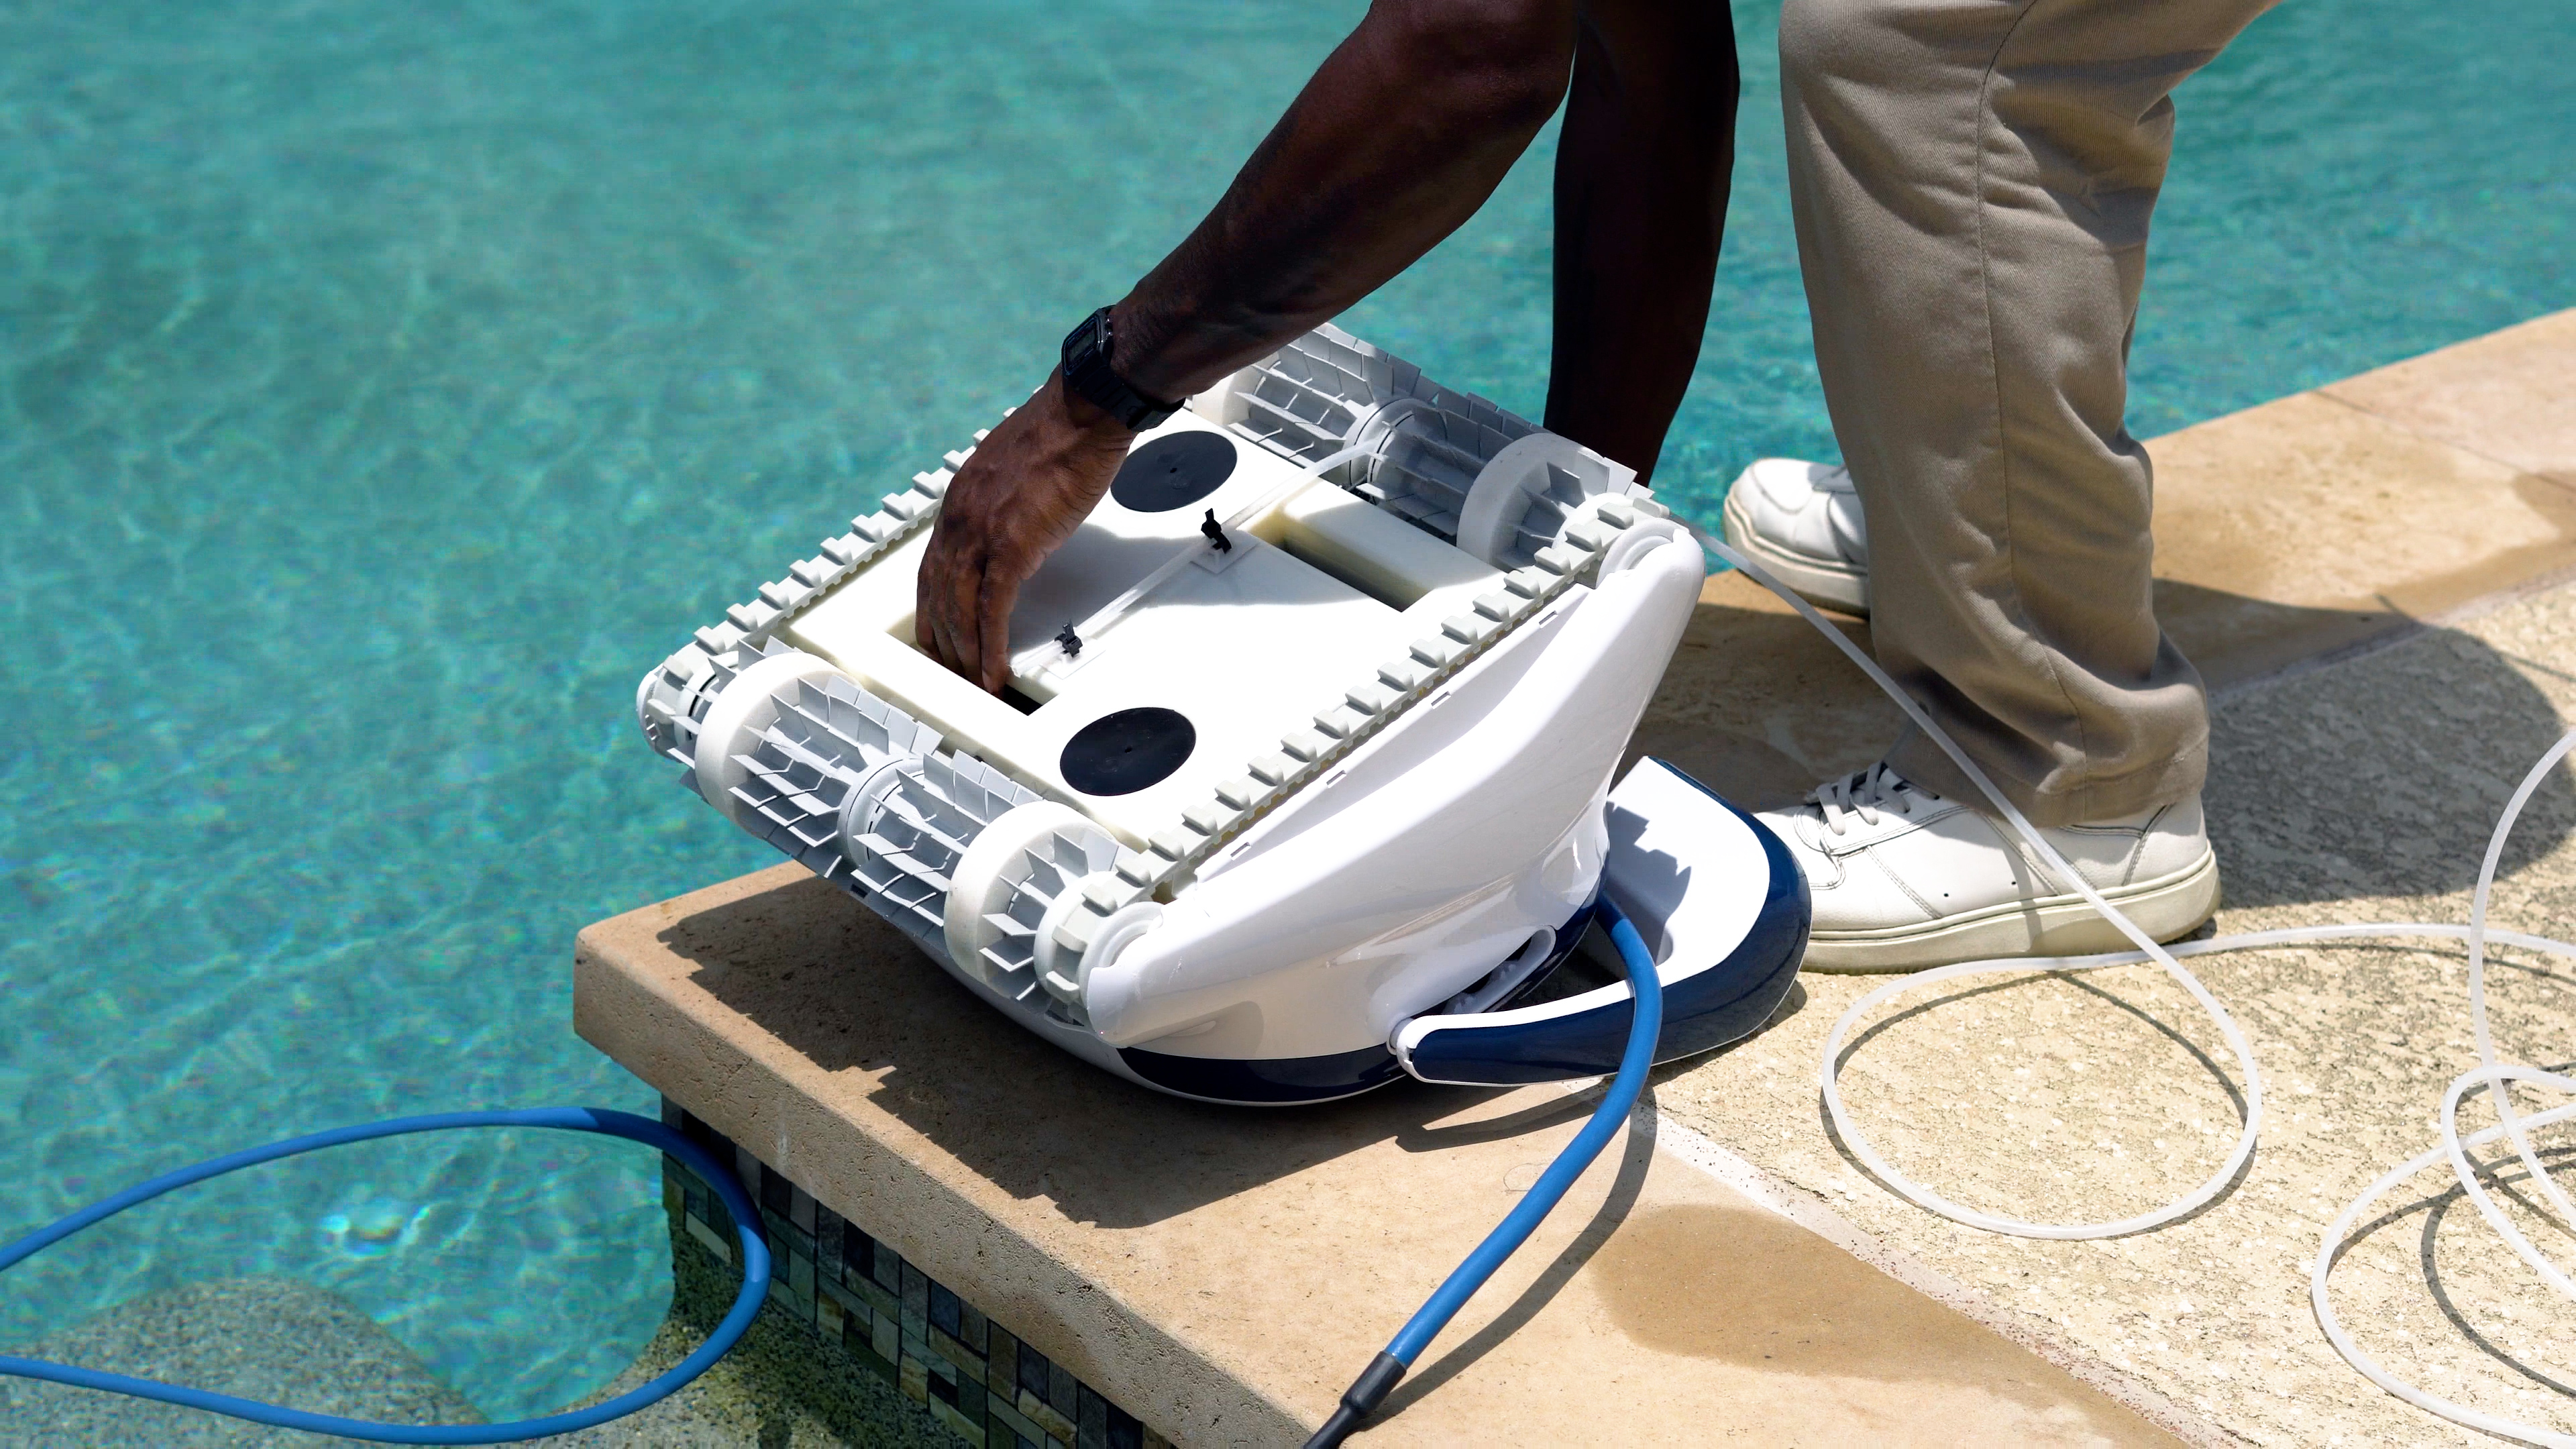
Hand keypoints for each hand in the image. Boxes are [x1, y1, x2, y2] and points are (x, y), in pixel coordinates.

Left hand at [916, 368, 1134, 690]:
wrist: (1082, 414)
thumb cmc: (1061, 437)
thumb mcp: (1017, 477)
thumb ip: (1006, 508)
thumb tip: (1017, 532)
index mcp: (959, 503)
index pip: (932, 570)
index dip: (933, 610)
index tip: (938, 637)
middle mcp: (959, 520)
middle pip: (939, 596)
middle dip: (944, 642)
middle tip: (953, 673)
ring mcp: (982, 534)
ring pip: (960, 609)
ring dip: (966, 653)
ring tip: (975, 683)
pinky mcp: (1012, 546)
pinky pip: (992, 610)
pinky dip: (990, 646)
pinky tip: (994, 670)